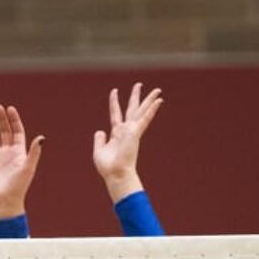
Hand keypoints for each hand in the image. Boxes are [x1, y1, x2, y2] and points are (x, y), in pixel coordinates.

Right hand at [0, 104, 43, 219]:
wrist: (4, 201)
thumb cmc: (18, 186)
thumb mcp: (28, 167)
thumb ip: (34, 152)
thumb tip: (41, 137)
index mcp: (19, 152)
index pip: (17, 131)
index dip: (14, 120)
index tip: (10, 109)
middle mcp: (8, 152)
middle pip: (4, 131)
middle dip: (1, 119)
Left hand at [93, 83, 162, 202]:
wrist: (115, 174)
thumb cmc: (108, 167)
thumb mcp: (99, 151)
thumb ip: (99, 140)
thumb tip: (99, 130)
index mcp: (117, 133)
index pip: (116, 114)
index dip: (114, 102)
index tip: (114, 91)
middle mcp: (126, 130)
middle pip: (132, 109)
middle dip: (135, 96)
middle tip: (139, 84)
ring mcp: (132, 131)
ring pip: (141, 111)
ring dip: (149, 100)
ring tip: (157, 90)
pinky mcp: (136, 133)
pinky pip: (145, 118)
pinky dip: (152, 109)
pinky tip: (159, 101)